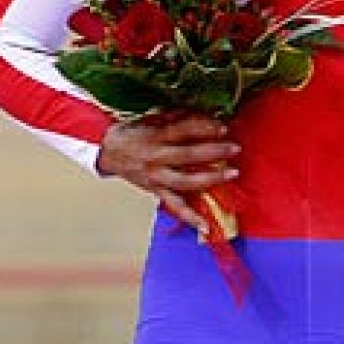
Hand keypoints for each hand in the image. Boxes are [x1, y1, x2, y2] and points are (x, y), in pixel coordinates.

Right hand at [96, 113, 240, 232]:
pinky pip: (175, 206)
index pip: (183, 130)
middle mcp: (155, 158)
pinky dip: (191, 217)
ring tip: (232, 173)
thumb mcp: (154, 118)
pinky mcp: (156, 191)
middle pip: (188, 155)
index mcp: (154, 136)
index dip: (205, 128)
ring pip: (185, 181)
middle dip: (214, 152)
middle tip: (235, 148)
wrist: (108, 152)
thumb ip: (180, 117)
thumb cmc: (136, 132)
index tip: (224, 128)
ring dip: (211, 178)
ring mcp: (156, 177)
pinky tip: (206, 226)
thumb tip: (209, 116)